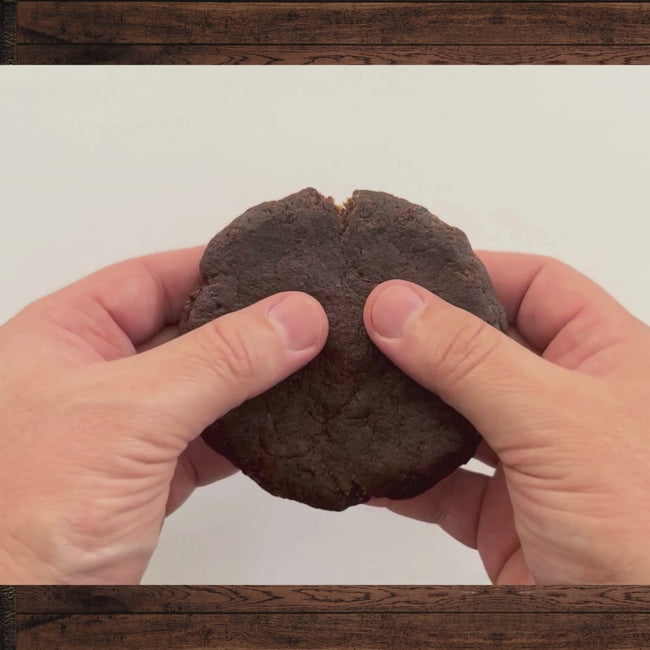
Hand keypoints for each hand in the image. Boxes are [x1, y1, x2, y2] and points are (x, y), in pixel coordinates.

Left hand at [0, 247, 326, 583]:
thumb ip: (219, 361)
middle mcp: (94, 376)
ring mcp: (125, 427)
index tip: (271, 266)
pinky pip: (211, 437)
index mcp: (64, 338)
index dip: (210, 267)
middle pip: (184, 331)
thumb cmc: (22, 520)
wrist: (21, 615)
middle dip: (242, 326)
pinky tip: (280, 424)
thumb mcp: (131, 415)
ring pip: (204, 386)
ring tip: (304, 362)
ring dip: (252, 382)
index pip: (149, 277)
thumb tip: (293, 318)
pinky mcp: (150, 474)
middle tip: (301, 315)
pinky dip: (248, 433)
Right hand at [364, 253, 649, 583]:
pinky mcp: (502, 514)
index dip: (477, 271)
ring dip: (408, 409)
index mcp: (605, 358)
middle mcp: (567, 403)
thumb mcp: (556, 422)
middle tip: (366, 324)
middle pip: (484, 348)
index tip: (410, 271)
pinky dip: (402, 477)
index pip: (537, 285)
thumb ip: (470, 361)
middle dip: (428, 340)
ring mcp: (532, 460)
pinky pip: (440, 484)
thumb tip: (395, 306)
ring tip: (356, 385)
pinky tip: (366, 466)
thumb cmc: (645, 530)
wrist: (631, 638)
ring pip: (455, 415)